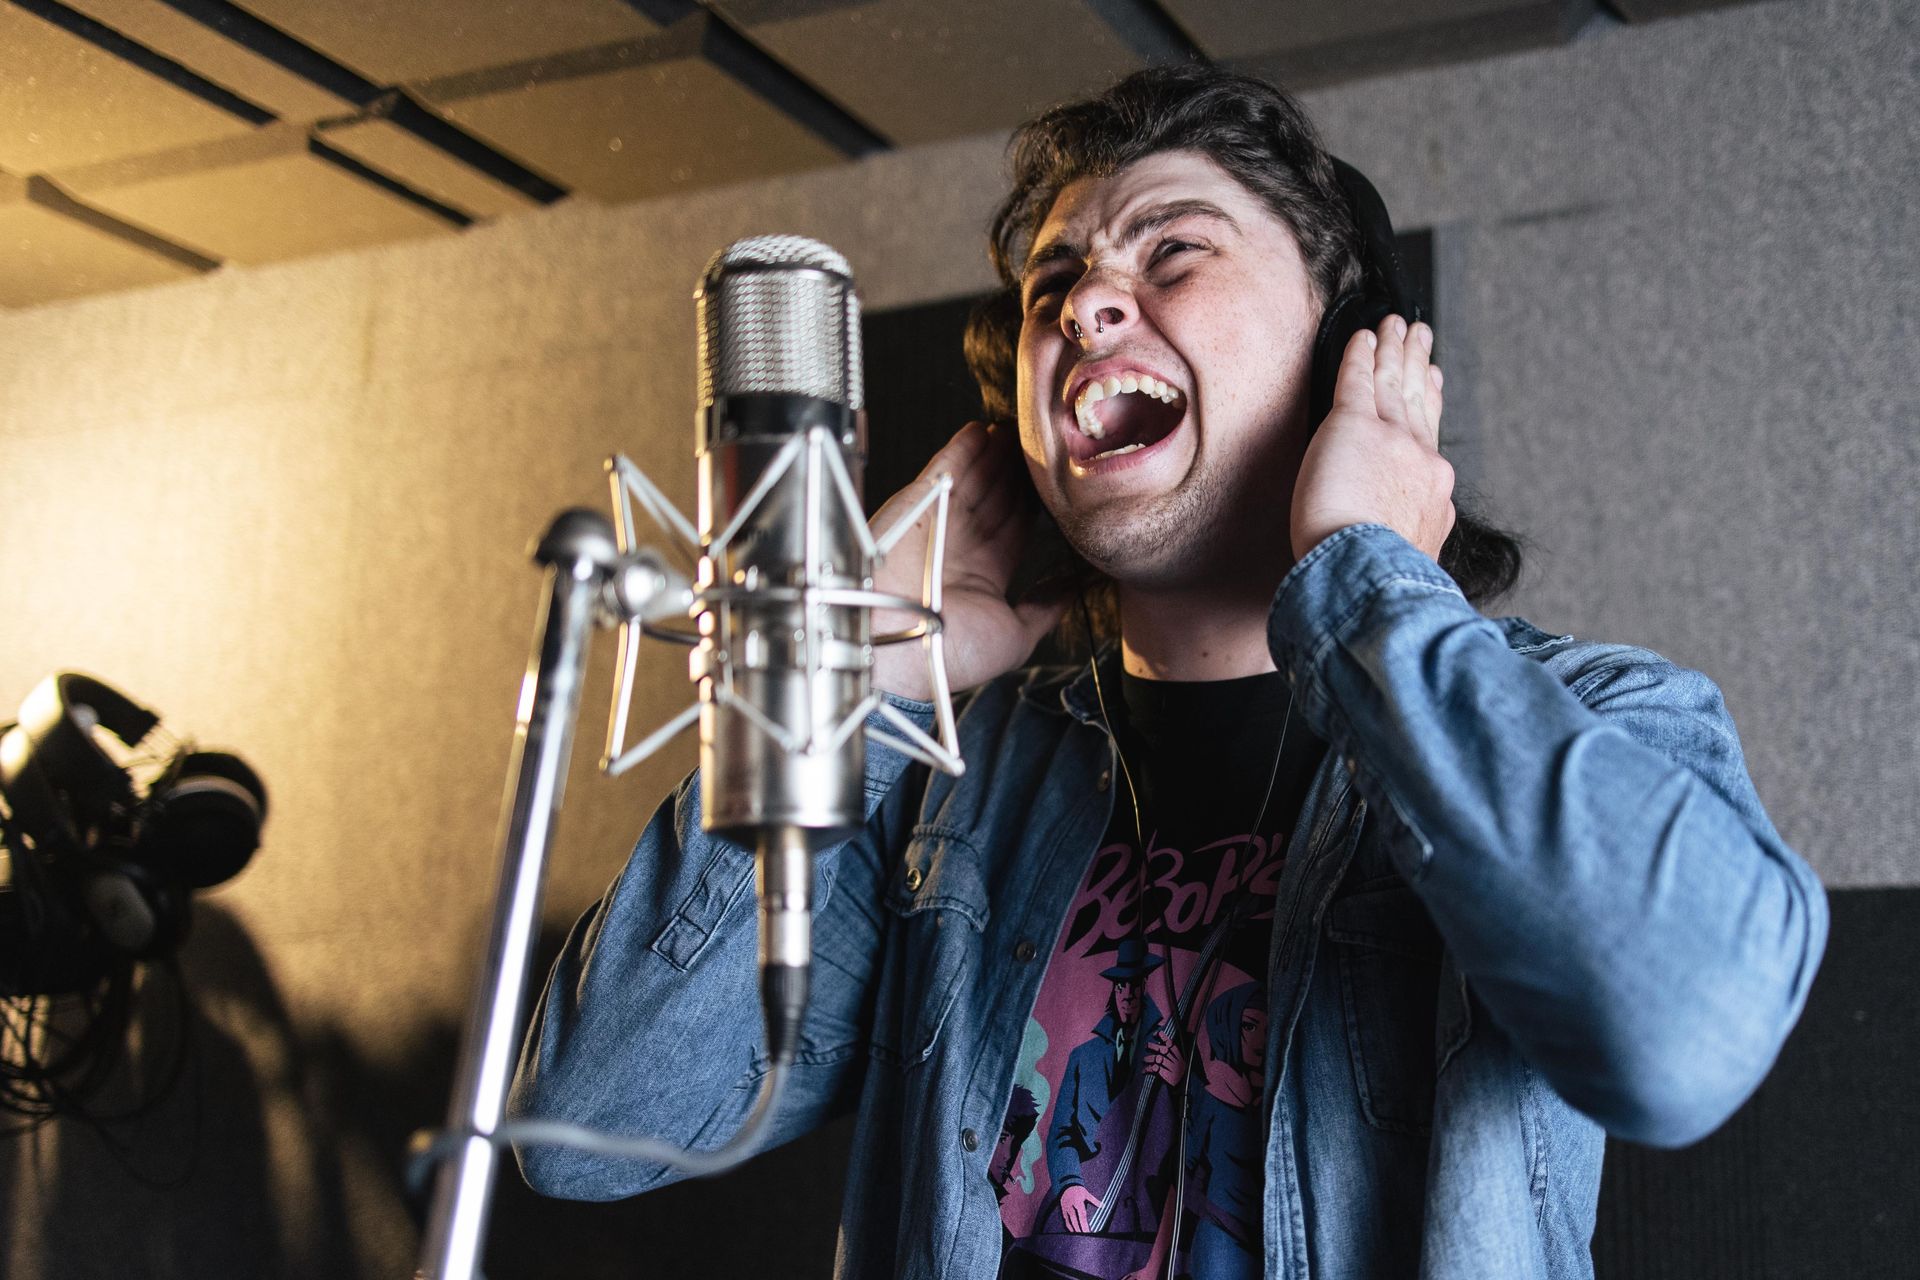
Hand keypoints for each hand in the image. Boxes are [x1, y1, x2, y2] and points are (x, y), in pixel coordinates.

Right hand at [868, 422, 1066, 701]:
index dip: (1033, 503)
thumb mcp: (1016, 637)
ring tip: (1019, 429)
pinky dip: (962, 448)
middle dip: (1016, 472)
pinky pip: (944, 468)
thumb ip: (1047, 607)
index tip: (1055, 484)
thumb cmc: (950, 654)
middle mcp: (961, 545)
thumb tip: (1078, 589)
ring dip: (995, 454)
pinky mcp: (918, 504)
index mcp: (983, 573)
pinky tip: (982, 430)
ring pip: (974, 478)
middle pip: (997, 496)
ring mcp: (939, 522)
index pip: (1014, 526)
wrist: (898, 649)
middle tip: (1040, 445)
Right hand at [1058, 1184, 1101, 1233]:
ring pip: (1069, 1221)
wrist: (1066, 1184)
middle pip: (1075, 1221)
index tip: (1088, 1232)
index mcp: (1078, 1203)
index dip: (1085, 1225)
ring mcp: (1066, 1209)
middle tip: (1084, 1236)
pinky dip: (1068, 1226)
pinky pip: (1065, 1219)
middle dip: (1079, 1229)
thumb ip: (1094, 1200)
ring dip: (1074, 1229)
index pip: (1082, 1216)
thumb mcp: (1086, 1193)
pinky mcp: (1063, 1209)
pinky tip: (1072, 1230)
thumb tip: (1103, 1205)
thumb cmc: (1078, 1189)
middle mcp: (1071, 1207)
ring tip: (1078, 1235)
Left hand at [1141, 1025, 1184, 1086]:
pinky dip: (1147, 1069)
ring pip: (1157, 1058)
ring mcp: (1170, 1067)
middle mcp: (1175, 1060)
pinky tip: (1144, 1070)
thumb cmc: (1179, 1073)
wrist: (1182, 1087)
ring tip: (1144, 1059)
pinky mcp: (1166, 1075)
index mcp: (1179, 1055)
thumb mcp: (1180, 1061)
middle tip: (1146, 1046)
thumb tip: (1162, 1043)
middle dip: (1152, 1046)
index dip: (1162, 1037)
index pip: (1170, 1043)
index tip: (1155, 1034)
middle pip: (1162, 1049)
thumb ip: (1172, 1053)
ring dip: (1148, 1058)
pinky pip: (1154, 1069)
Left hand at [1290, 316, 1454, 562]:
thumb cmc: (1380, 581)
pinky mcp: (1354, 425)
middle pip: (1417, 399)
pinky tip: (1364, 337)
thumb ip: (1412, 535)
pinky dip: (1362, 355)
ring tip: (1397, 326)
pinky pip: (1358, 379)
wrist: (1369, 572)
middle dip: (1418, 364)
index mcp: (1431, 489)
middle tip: (1420, 337)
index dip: (1429, 401)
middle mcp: (1419, 457)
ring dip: (1394, 349)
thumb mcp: (1413, 557)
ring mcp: (1390, 437)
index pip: (1429, 434)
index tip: (1432, 381)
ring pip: (1392, 382)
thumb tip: (1404, 542)